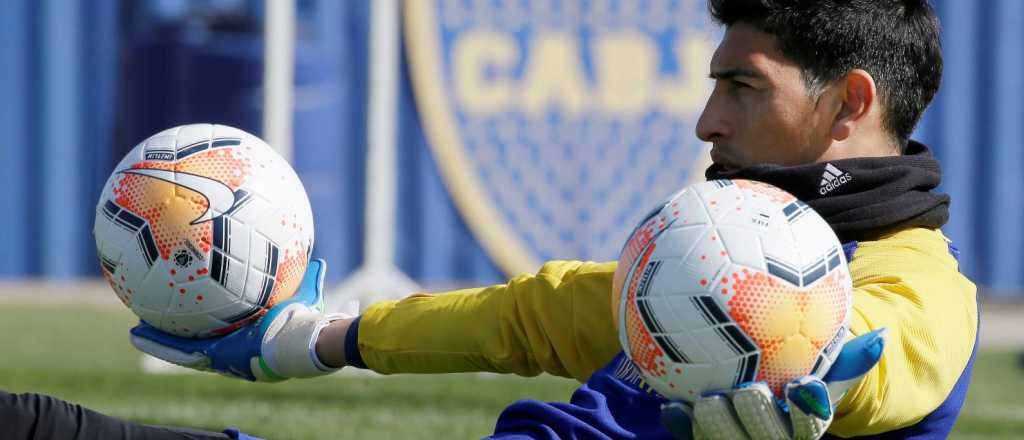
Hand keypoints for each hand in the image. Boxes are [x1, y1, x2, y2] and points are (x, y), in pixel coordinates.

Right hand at [129, 259, 354, 380]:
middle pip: (194, 342)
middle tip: (153, 321)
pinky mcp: (215, 357)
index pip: (219, 330)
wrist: (300, 340)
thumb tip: (317, 259)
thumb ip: (308, 279)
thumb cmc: (305, 321)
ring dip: (157, 341)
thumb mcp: (304, 296)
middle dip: (174, 335)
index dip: (204, 324)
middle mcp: (230, 349)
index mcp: (246, 336)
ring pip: (180, 349)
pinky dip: (158, 343)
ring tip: (135, 331)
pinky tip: (138, 331)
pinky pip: (180, 350)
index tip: (191, 310)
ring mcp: (221, 355)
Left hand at [660, 328, 886, 439]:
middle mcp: (773, 438)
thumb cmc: (799, 375)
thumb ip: (848, 356)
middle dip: (758, 416)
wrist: (763, 399)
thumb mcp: (825, 368)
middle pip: (767, 435)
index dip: (806, 408)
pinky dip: (682, 424)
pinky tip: (671, 406)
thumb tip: (882, 333)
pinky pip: (693, 437)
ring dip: (716, 422)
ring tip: (708, 399)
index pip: (810, 421)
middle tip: (749, 389)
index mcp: (803, 424)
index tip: (803, 384)